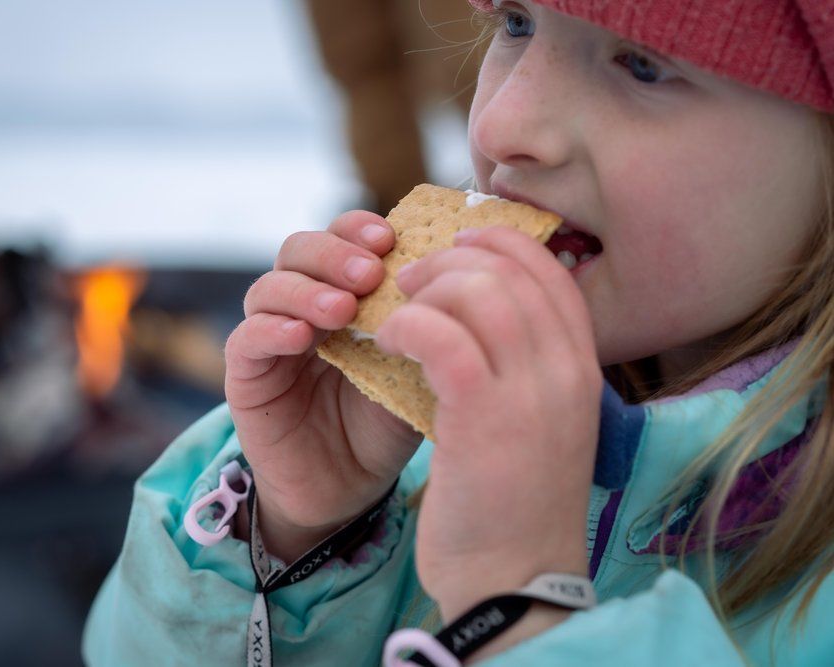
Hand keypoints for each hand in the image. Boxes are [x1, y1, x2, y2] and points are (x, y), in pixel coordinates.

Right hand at [225, 211, 423, 562]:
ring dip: (305, 289)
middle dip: (335, 253)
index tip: (392, 240)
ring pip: (268, 287)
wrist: (347, 491)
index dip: (360, 229)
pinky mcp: (245, 376)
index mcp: (343, 293)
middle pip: (299, 249)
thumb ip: (421, 327)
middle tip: (371, 274)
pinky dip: (270, 329)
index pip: (342, 238)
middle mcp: (301, 306)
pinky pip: (246, 339)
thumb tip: (452, 279)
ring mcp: (269, 338)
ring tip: (342, 309)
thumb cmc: (383, 426)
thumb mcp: (414, 371)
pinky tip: (301, 336)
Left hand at [376, 225, 601, 618]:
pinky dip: (406, 324)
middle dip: (452, 258)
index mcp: (581, 368)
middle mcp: (566, 369)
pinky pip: (440, 333)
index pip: (550, 273)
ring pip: (477, 290)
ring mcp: (531, 390)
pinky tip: (387, 342)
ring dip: (423, 289)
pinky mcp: (484, 414)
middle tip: (410, 278)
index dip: (501, 243)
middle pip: (510, 269)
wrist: (514, 582)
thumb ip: (524, 368)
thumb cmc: (515, 503)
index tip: (459, 242)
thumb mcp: (539, 425)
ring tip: (394, 315)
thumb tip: (478, 318)